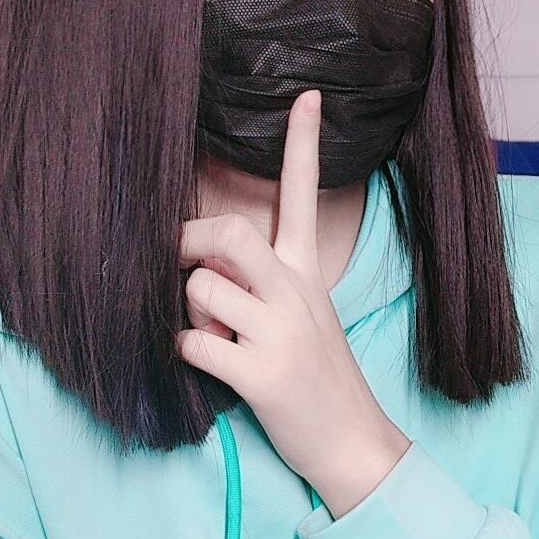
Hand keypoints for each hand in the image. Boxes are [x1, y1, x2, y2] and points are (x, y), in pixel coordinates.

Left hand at [175, 89, 403, 500]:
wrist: (354, 443)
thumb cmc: (318, 376)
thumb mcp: (304, 316)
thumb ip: (263, 281)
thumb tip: (201, 264)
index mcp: (307, 273)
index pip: (303, 195)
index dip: (303, 143)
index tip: (308, 95)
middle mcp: (296, 293)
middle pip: (229, 229)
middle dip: (190, 240)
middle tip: (185, 263)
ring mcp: (280, 333)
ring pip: (201, 287)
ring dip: (189, 312)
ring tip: (215, 337)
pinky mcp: (261, 375)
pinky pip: (193, 344)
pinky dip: (186, 353)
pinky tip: (210, 367)